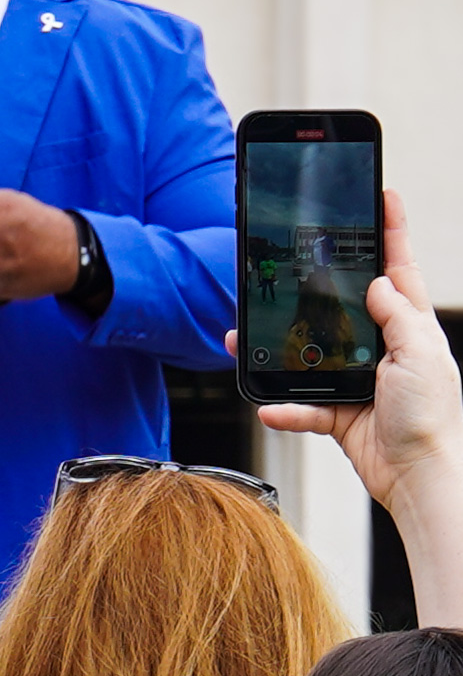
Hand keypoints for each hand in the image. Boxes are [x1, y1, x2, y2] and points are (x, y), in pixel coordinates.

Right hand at [226, 190, 462, 513]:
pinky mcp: (338, 411)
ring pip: (307, 350)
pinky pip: (301, 403)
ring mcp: (356, 378)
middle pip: (339, 303)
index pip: (398, 267)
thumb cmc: (432, 420)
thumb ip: (399, 316)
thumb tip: (379, 282)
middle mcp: (380, 347)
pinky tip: (270, 406)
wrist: (420, 481)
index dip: (391, 229)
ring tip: (244, 337)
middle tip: (284, 260)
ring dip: (275, 348)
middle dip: (309, 285)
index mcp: (408, 328)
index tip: (382, 194)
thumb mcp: (422, 357)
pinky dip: (284, 407)